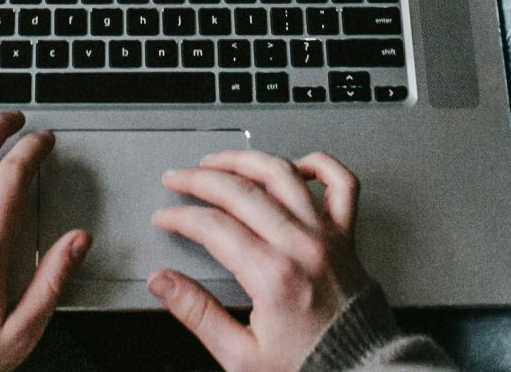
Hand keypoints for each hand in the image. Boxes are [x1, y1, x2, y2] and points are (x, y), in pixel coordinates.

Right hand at [149, 150, 370, 371]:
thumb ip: (198, 313)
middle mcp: (302, 246)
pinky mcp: (347, 237)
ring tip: (220, 161)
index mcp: (273, 276)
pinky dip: (320, 165)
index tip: (165, 218)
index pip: (214, 226)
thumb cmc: (310, 369)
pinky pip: (341, 184)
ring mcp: (327, 236)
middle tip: (178, 179)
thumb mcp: (240, 355)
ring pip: (283, 175)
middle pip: (242, 191)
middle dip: (200, 179)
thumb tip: (163, 283)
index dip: (181, 217)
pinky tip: (295, 163)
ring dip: (246, 160)